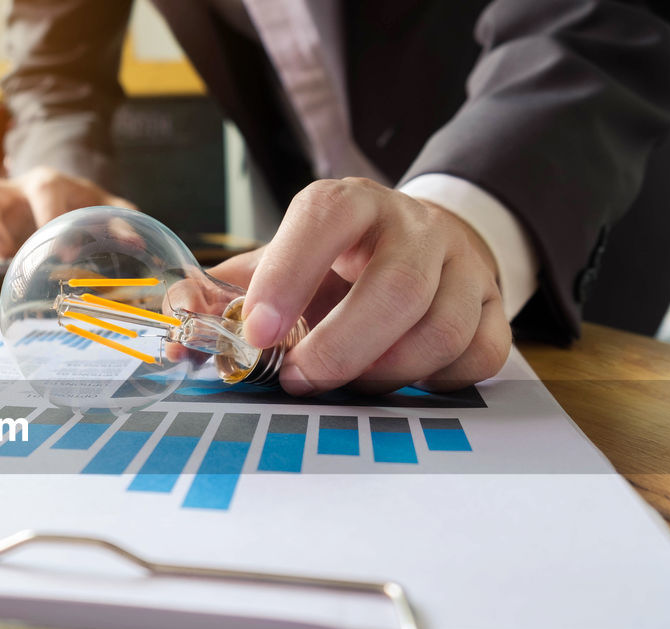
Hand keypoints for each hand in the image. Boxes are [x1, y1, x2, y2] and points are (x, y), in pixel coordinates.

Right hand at [0, 166, 134, 263]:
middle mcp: (12, 190)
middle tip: (4, 256)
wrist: (59, 207)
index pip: (44, 190)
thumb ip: (120, 223)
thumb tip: (138, 243)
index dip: (51, 217)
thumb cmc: (79, 211)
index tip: (65, 253)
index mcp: (47, 183)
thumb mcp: (103, 212)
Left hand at [214, 178, 510, 394]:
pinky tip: (400, 377)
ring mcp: (463, 265)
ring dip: (386, 371)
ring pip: (442, 328)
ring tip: (348, 382)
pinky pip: (477, 356)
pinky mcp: (494, 307)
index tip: (256, 333)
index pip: (323, 220)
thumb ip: (222, 296)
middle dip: (342, 348)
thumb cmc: (336, 265)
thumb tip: (175, 335)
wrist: (424, 244)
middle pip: (396, 287)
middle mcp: (412, 226)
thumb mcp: (276, 264)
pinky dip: (433, 380)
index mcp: (348, 206)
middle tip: (302, 380)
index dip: (287, 276)